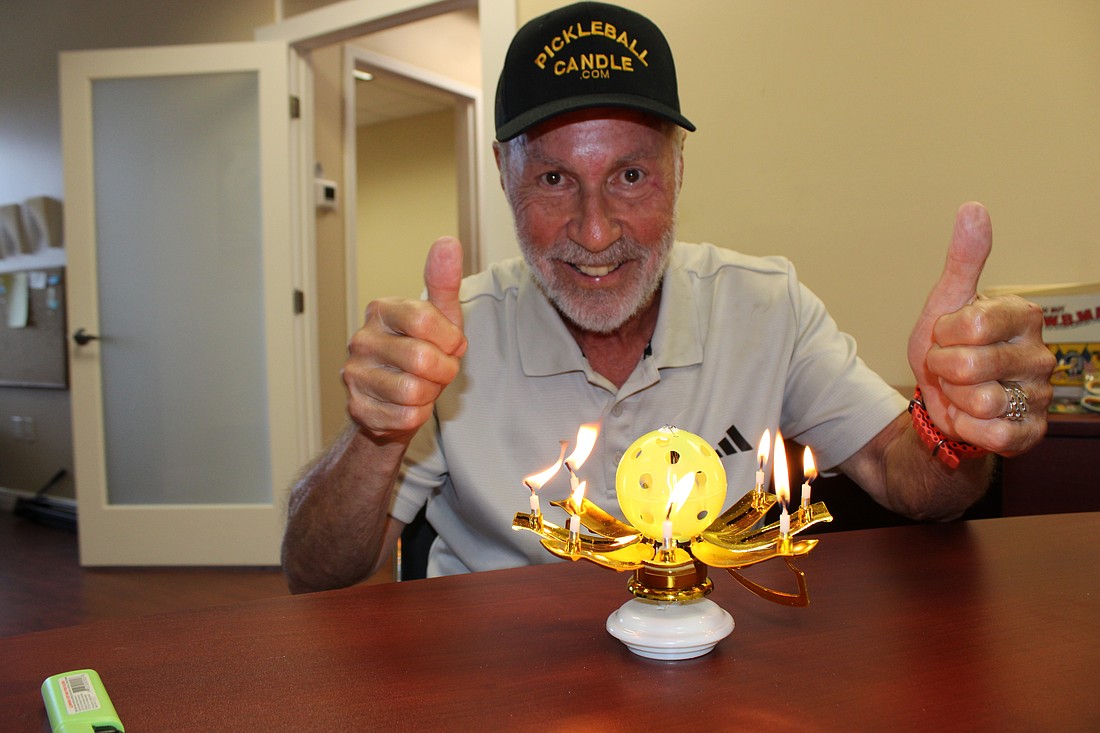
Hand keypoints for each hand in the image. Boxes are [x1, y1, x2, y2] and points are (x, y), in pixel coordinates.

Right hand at [342, 236, 466, 441]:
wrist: (400, 399)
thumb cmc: (424, 350)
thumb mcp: (441, 315)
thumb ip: (444, 281)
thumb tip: (447, 242)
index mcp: (381, 310)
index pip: (426, 320)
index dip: (450, 339)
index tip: (450, 344)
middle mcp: (361, 340)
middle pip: (422, 359)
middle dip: (443, 370)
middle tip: (438, 369)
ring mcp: (354, 375)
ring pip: (414, 392)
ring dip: (431, 394)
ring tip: (423, 385)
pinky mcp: (357, 409)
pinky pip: (405, 418)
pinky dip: (417, 415)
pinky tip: (408, 404)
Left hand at [907, 202, 1054, 455]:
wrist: (943, 403)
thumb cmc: (948, 348)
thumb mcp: (946, 302)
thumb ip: (964, 259)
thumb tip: (974, 207)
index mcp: (1022, 315)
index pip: (970, 326)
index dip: (942, 336)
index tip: (945, 336)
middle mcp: (1040, 353)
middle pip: (968, 366)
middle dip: (943, 370)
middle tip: (948, 368)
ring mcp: (1040, 393)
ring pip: (981, 401)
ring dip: (956, 400)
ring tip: (962, 392)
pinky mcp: (1033, 431)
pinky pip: (994, 434)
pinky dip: (970, 428)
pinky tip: (973, 418)